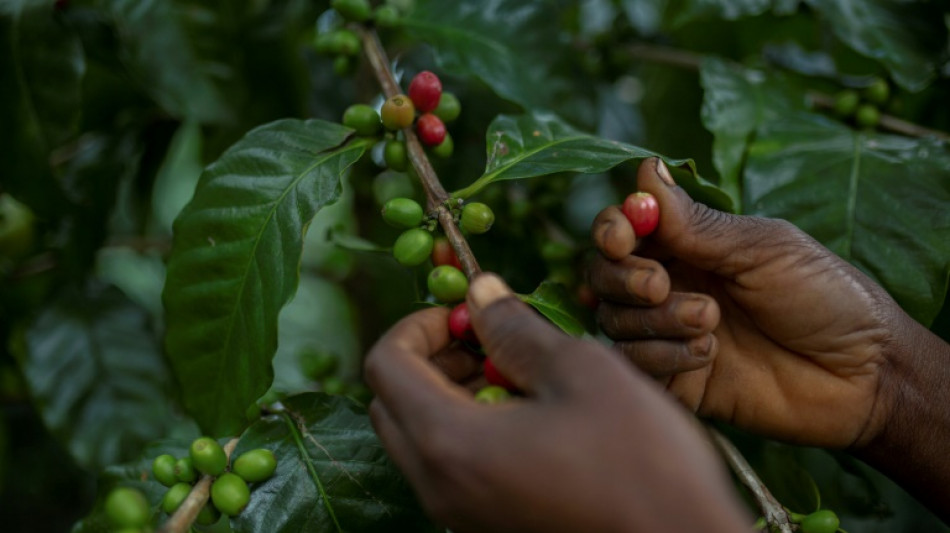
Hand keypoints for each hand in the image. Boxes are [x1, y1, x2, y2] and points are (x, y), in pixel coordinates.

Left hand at [364, 274, 748, 532]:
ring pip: (418, 438)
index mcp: (450, 444)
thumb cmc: (641, 462)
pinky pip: (450, 469)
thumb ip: (516, 329)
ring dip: (448, 392)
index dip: (419, 323)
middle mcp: (440, 487)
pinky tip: (527, 413)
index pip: (385, 365)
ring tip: (513, 371)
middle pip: (391, 404)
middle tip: (484, 336)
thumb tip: (480, 293)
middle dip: (428, 358)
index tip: (467, 312)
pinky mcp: (487, 526)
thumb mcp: (580, 373)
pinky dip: (467, 428)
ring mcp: (461, 514)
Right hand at [590, 157, 909, 448]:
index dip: (611, 230)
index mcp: (689, 244)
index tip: (622, 236)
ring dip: (655, 318)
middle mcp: (671, 284)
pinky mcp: (674, 378)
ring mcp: (669, 332)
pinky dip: (662, 355)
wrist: (862, 375)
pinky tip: (708, 354)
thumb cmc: (824, 295)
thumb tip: (647, 170)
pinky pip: (635, 364)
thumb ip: (697, 223)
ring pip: (614, 319)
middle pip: (603, 274)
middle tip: (660, 285)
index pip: (623, 229)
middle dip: (621, 277)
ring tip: (711, 321)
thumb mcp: (762, 248)